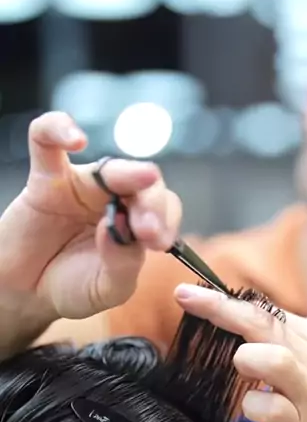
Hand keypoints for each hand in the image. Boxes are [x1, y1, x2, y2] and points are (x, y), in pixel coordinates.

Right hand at [0, 111, 181, 318]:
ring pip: (110, 166)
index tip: (158, 243)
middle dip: (153, 202)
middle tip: (147, 229)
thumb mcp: (107, 289)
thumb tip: (122, 229)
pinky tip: (75, 138)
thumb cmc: (70, 286)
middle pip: (145, 185)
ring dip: (129, 174)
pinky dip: (59, 129)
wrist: (25, 293)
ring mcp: (82, 185)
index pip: (164, 210)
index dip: (166, 220)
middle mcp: (115, 199)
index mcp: (136, 224)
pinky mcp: (45, 177)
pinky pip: (47, 141)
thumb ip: (122, 265)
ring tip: (141, 179)